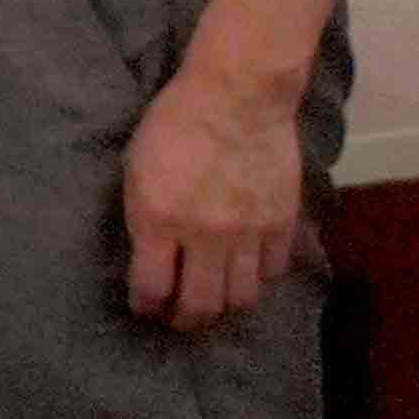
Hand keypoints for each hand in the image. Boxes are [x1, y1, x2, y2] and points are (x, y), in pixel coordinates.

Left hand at [124, 63, 316, 329]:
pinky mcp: (282, 223)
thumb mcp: (136, 171)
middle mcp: (204, 235)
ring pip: (241, 298)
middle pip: (200, 305)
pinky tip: (246, 272)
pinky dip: (259, 279)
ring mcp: (248, 232)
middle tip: (178, 320)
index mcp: (158, 220)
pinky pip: (273, 271)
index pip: (151, 289)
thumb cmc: (173, 125)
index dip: (146, 306)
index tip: (144, 308)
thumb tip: (149, 259)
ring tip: (214, 303)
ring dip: (224, 307)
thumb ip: (143, 219)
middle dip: (184, 321)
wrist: (235, 98)